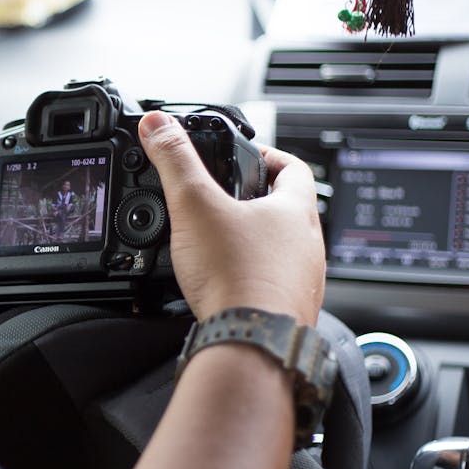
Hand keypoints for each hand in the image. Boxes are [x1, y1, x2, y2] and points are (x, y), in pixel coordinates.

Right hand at [138, 111, 324, 325]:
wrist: (252, 343)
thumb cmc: (236, 278)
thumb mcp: (195, 206)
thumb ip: (174, 161)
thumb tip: (158, 125)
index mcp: (295, 211)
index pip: (292, 166)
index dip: (267, 154)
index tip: (245, 156)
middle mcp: (309, 245)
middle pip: (289, 209)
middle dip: (258, 201)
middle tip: (226, 200)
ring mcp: (304, 280)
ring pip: (285, 249)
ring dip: (259, 242)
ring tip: (223, 243)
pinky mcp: (291, 310)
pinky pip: (276, 284)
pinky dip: (255, 278)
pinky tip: (228, 284)